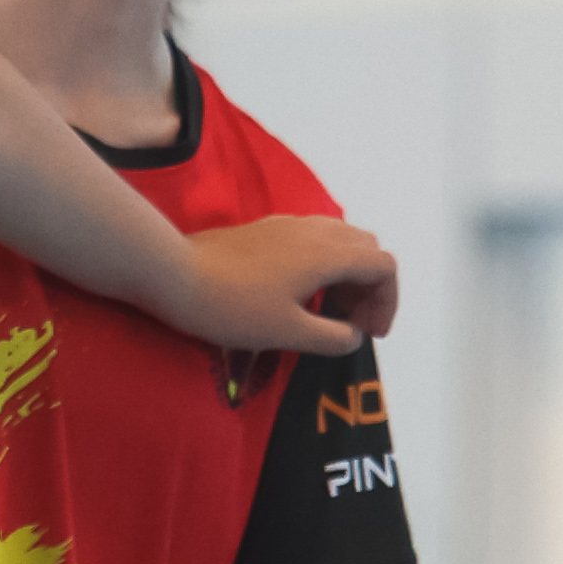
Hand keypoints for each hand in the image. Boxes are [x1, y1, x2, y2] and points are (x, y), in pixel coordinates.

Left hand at [168, 215, 396, 356]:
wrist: (175, 276)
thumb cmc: (232, 308)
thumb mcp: (288, 332)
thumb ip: (331, 337)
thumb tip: (352, 337)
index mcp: (329, 253)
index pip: (383, 266)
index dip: (387, 302)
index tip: (371, 334)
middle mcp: (314, 230)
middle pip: (365, 249)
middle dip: (369, 287)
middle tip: (352, 324)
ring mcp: (288, 226)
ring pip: (338, 241)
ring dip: (345, 275)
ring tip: (328, 312)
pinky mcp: (266, 230)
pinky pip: (311, 240)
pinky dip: (321, 265)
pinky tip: (298, 294)